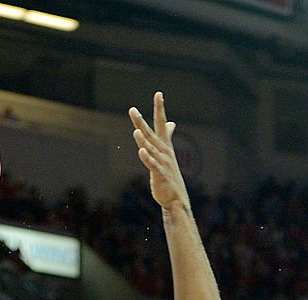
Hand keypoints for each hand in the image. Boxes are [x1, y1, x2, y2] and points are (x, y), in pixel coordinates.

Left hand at [129, 92, 187, 211]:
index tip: (159, 94)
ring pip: (150, 149)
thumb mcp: (167, 153)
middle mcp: (164, 151)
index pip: (161, 123)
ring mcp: (162, 163)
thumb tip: (170, 122)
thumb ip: (167, 136)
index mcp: (164, 145)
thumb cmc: (169, 174)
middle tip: (132, 110)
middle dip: (141, 122)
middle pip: (150, 134)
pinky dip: (147, 158)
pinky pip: (152, 165)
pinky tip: (141, 151)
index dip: (160, 108)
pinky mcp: (160, 175)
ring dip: (143, 140)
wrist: (176, 197)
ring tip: (136, 129)